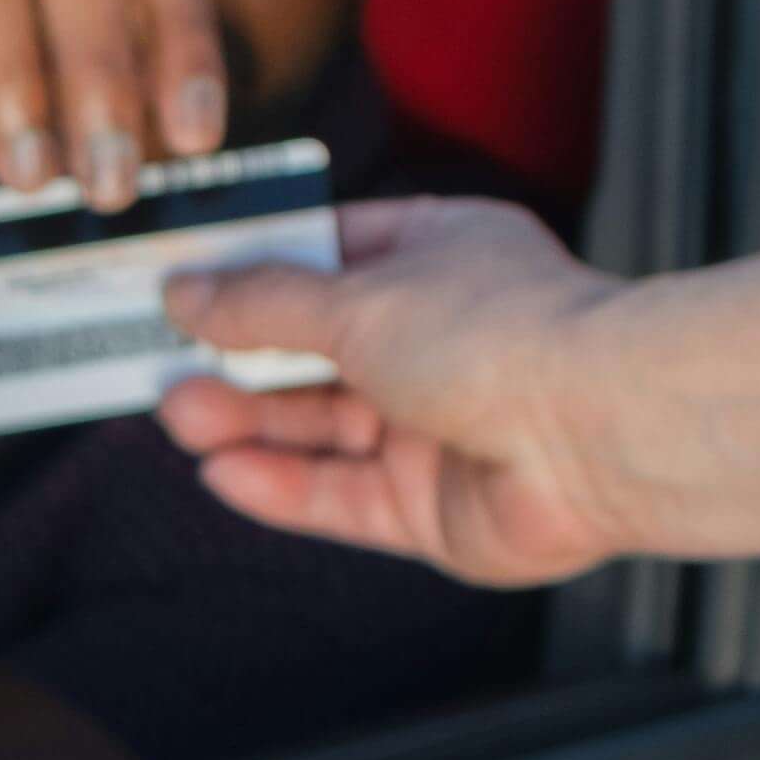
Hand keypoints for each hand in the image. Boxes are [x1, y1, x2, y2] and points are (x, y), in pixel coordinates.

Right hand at [160, 200, 642, 589]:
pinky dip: (284, 485)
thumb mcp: (358, 299)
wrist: (603, 431)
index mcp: (439, 256)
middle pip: (317, 350)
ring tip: (178, 414)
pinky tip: (224, 472)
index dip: (254, 269)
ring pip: (322, 426)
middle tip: (156, 362)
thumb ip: (265, 304)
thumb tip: (186, 291)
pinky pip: (343, 495)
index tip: (178, 281)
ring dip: (247, 419)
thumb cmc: (501, 335)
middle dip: (238, 357)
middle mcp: (440, 338)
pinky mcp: (436, 505)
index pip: (329, 254)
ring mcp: (439, 425)